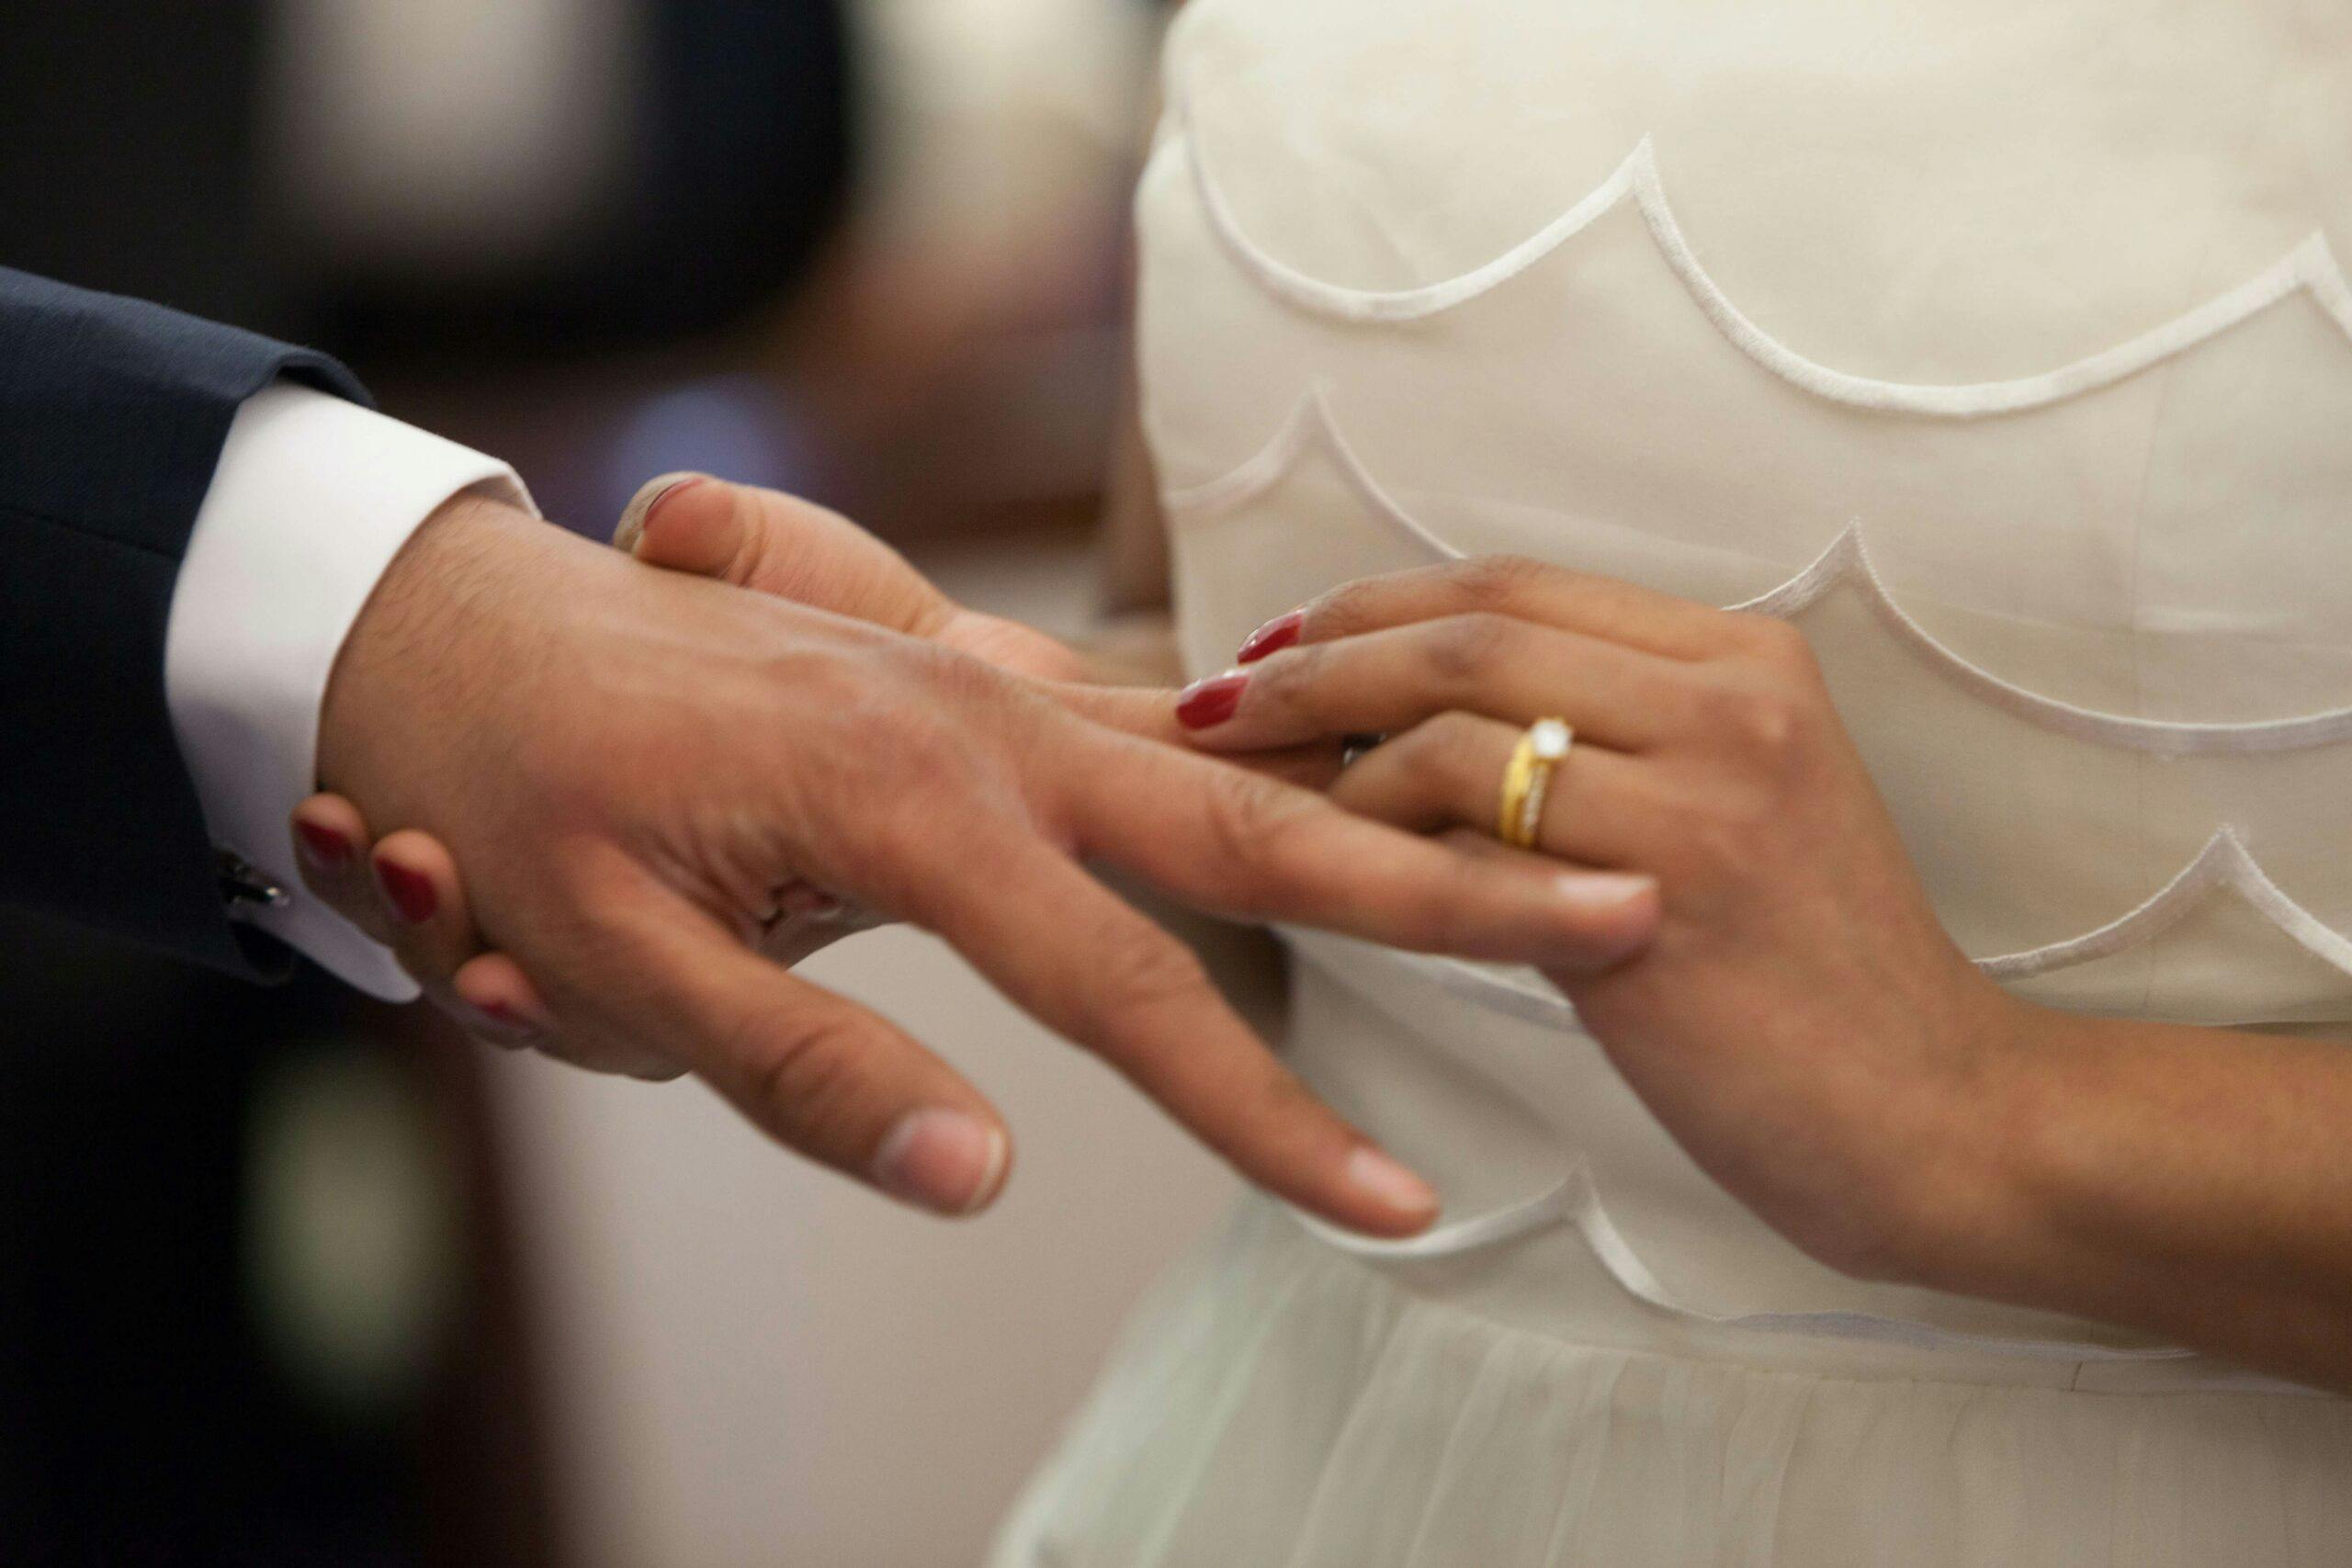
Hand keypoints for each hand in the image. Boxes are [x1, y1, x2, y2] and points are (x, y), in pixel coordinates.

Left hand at [309, 503, 1658, 1228]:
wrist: (470, 640)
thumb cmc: (525, 803)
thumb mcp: (616, 969)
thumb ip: (807, 1075)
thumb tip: (987, 1180)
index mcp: (913, 795)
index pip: (1132, 989)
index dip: (1270, 1116)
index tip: (1395, 1206)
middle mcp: (992, 725)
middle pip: (1267, 822)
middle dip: (1455, 887)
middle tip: (1628, 910)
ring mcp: (1001, 696)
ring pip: (1243, 761)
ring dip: (1405, 809)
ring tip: (1562, 850)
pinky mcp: (993, 698)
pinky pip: (1178, 736)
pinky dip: (1299, 769)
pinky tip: (1383, 795)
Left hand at [1173, 557, 2028, 1277]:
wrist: (1939, 1119)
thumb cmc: (1809, 982)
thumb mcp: (1730, 813)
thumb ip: (1607, 743)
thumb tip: (1418, 717)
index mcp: (1746, 659)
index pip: (1518, 584)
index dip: (1376, 602)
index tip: (1279, 638)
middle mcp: (1732, 698)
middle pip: (1471, 624)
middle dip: (1318, 651)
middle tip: (1218, 696)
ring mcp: (1706, 791)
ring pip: (1458, 711)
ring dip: (1324, 740)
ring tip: (1246, 785)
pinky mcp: (1666, 898)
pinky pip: (1472, 831)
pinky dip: (1373, 828)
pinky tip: (1318, 860)